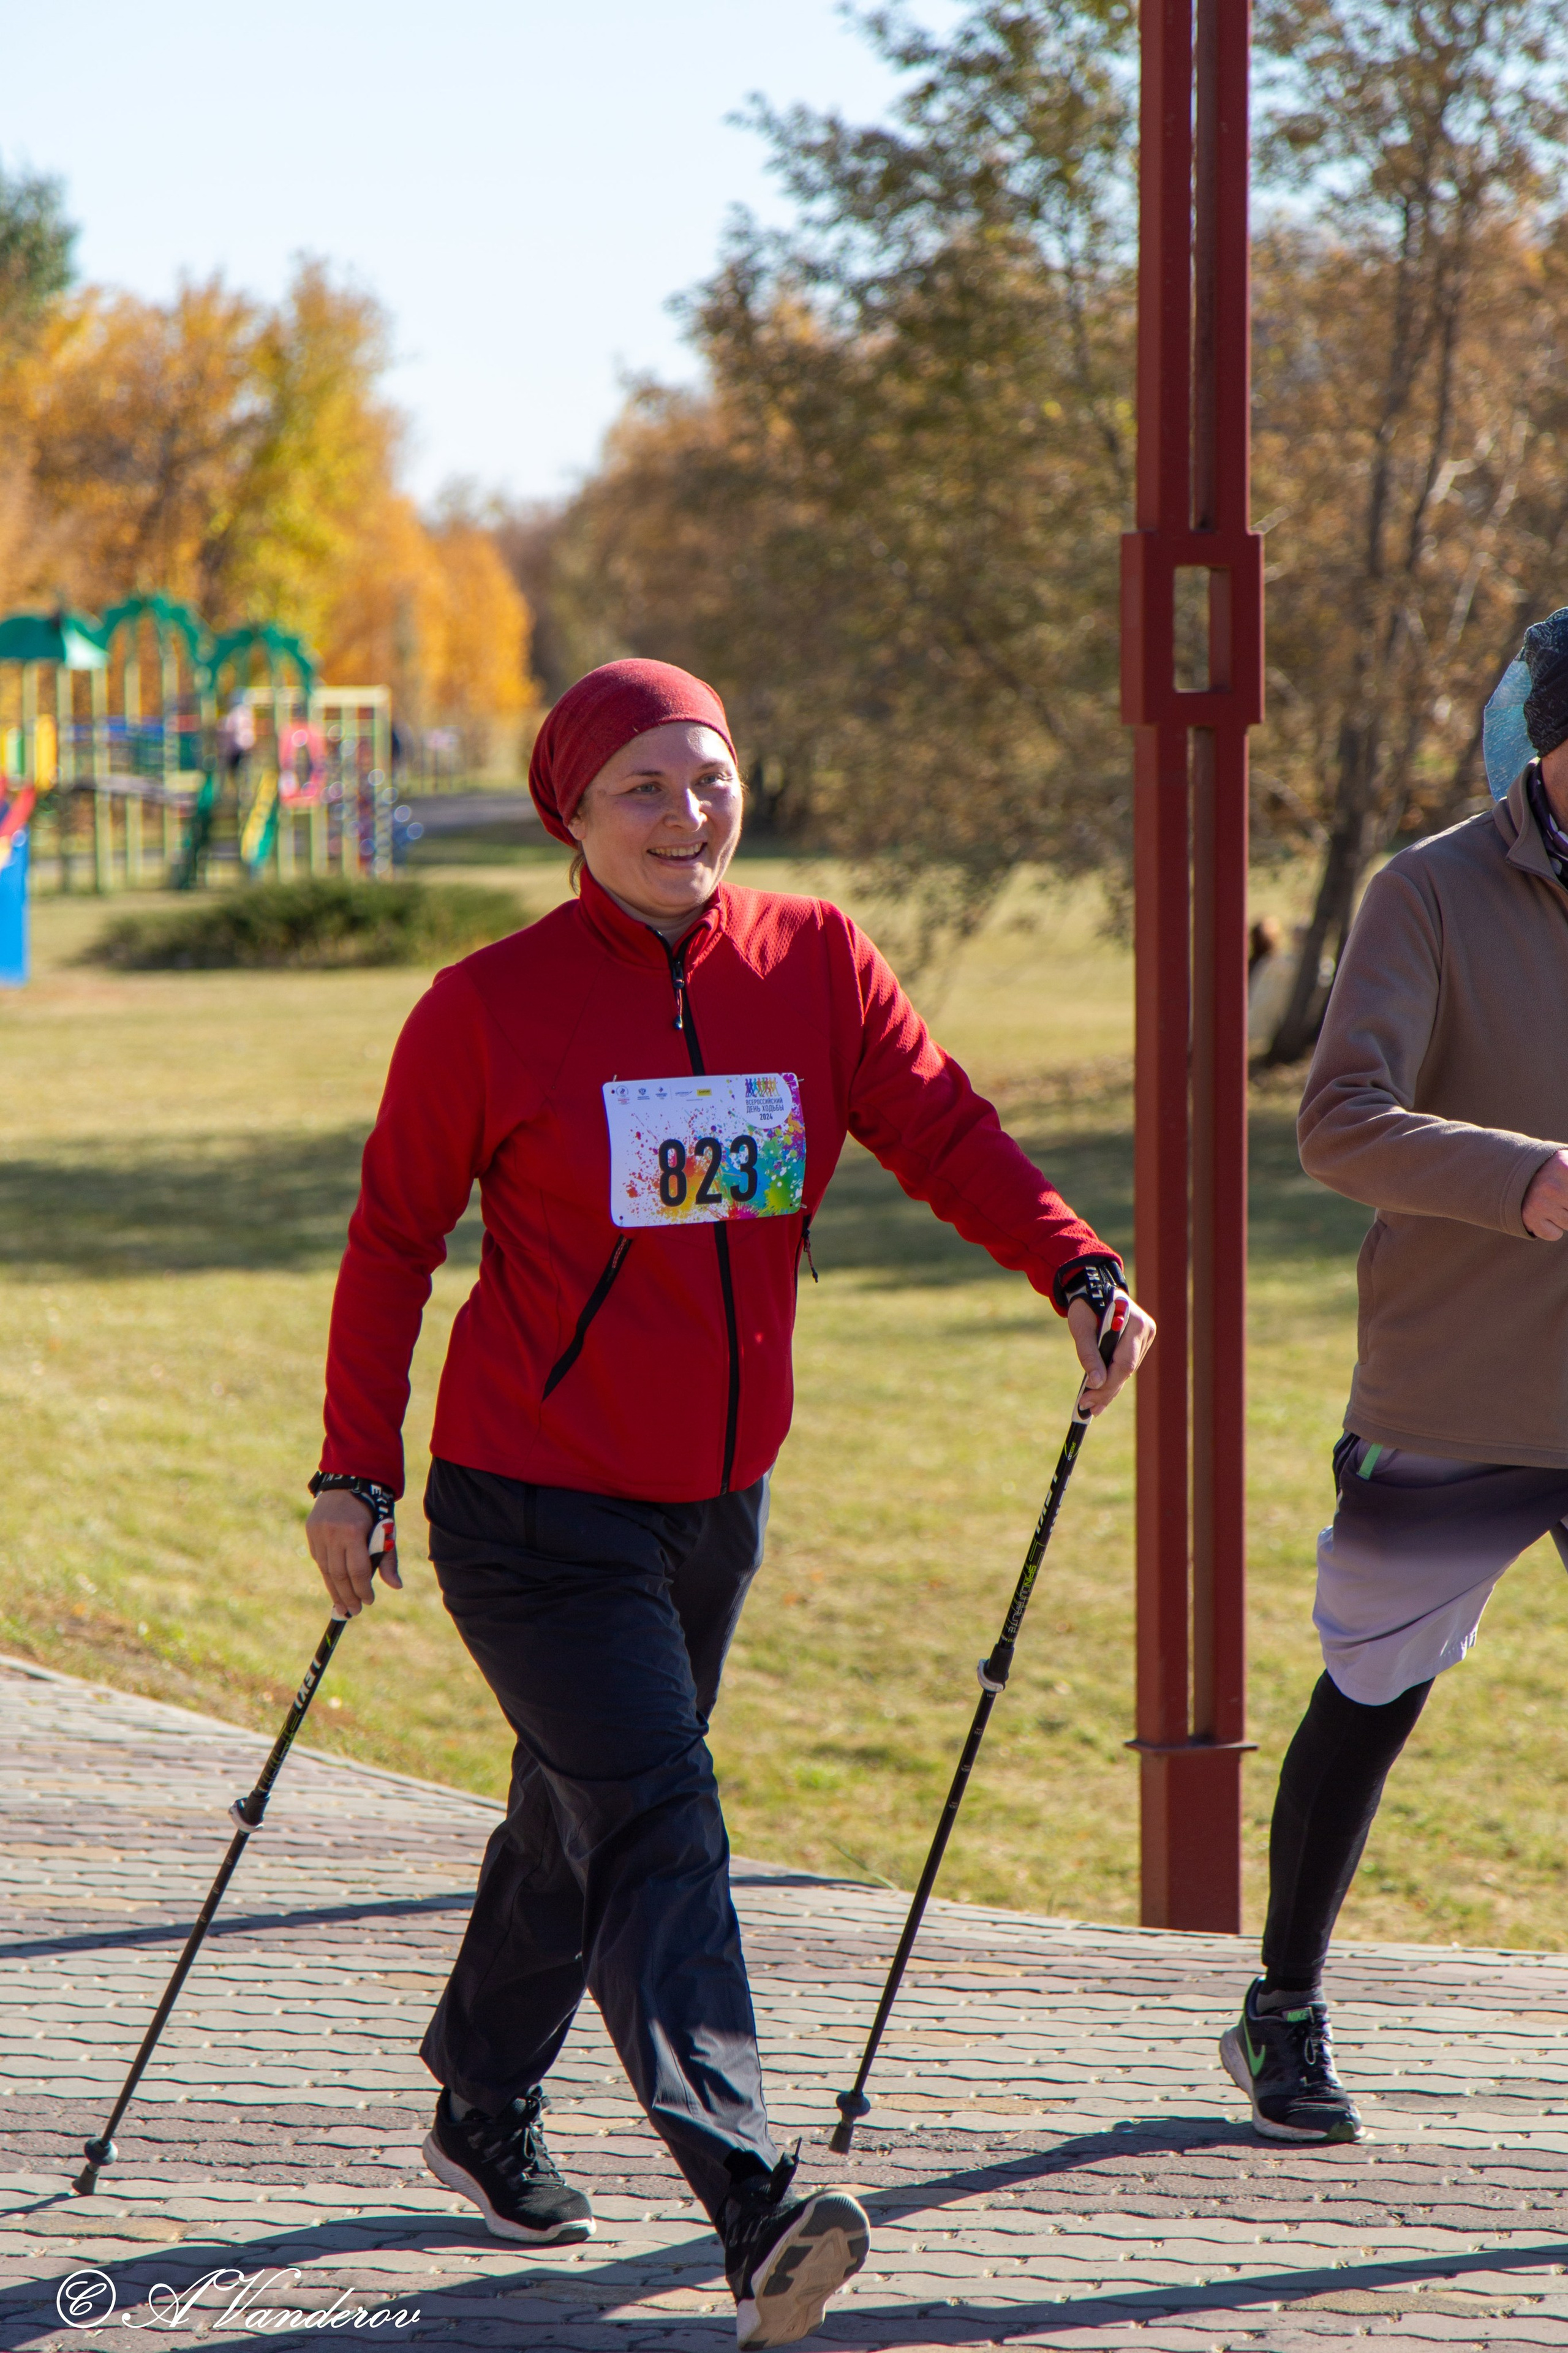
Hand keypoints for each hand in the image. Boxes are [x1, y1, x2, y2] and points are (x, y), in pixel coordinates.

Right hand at [306, 1490, 401, 1616]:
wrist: (351, 1478)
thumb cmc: (374, 1507)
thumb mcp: (386, 1529)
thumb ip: (388, 1558)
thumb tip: (396, 1586)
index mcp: (353, 1532)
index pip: (357, 1571)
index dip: (363, 1589)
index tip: (369, 1602)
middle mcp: (332, 1533)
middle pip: (338, 1575)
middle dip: (347, 1596)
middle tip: (354, 1612)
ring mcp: (318, 1532)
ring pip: (325, 1569)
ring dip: (334, 1590)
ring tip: (343, 1606)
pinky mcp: (310, 1531)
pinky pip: (318, 1558)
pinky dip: (327, 1573)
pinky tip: (334, 1585)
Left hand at [1066, 1293, 1155, 1415]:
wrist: (1094, 1288)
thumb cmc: (1085, 1305)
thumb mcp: (1081, 1327)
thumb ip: (1088, 1353)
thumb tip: (1095, 1383)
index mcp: (1134, 1322)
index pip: (1124, 1362)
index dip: (1107, 1383)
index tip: (1088, 1398)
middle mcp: (1145, 1330)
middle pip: (1127, 1369)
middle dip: (1107, 1391)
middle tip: (1088, 1408)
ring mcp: (1145, 1337)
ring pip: (1127, 1370)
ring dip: (1110, 1389)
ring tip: (1093, 1406)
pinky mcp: (1140, 1342)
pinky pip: (1126, 1365)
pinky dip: (1113, 1379)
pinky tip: (1101, 1394)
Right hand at [1523, 1149, 1567, 1239]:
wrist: (1514, 1174)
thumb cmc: (1554, 1169)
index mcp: (1565, 1167)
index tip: (1564, 1198)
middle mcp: (1552, 1186)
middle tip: (1563, 1198)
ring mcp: (1539, 1203)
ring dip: (1565, 1217)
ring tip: (1555, 1203)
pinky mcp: (1529, 1219)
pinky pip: (1554, 1235)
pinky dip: (1552, 1229)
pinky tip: (1545, 1214)